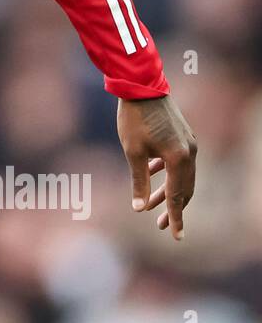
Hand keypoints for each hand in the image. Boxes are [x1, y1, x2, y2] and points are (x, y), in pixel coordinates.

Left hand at [117, 95, 197, 241]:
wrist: (141, 86)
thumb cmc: (134, 118)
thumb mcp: (132, 152)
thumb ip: (138, 181)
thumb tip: (139, 208)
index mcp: (179, 159)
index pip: (177, 197)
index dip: (175, 218)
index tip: (177, 237)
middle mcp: (190, 152)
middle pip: (184, 189)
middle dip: (173, 208)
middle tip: (161, 225)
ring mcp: (189, 142)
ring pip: (182, 175)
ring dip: (168, 190)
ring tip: (151, 204)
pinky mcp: (183, 135)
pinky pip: (179, 161)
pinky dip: (167, 172)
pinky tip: (153, 172)